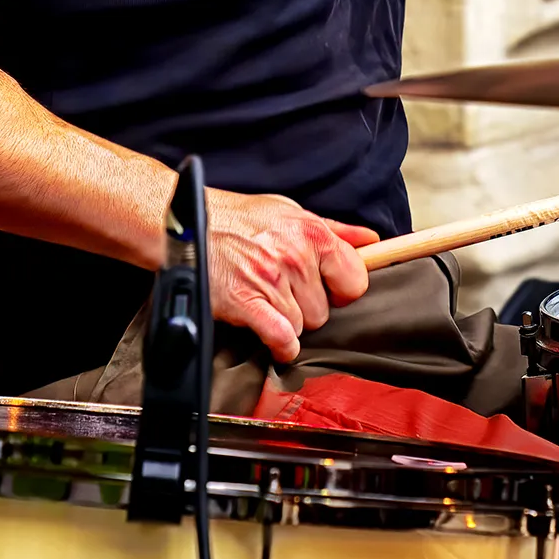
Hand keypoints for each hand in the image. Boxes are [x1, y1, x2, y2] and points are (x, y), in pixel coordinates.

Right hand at [203, 189, 377, 363]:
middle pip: (325, 311)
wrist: (187, 225)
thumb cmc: (238, 219)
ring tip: (266, 301)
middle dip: (307, 307)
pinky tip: (274, 338)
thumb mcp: (289, 213)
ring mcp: (272, 281)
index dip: (343, 290)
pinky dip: (281, 345)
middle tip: (284, 292)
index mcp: (312, 233)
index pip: (356, 279)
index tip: (329, 289)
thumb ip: (334, 230)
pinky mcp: (247, 303)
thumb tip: (371, 241)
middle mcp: (296, 256)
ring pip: (302, 326)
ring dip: (287, 321)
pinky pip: (281, 338)